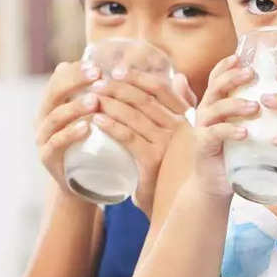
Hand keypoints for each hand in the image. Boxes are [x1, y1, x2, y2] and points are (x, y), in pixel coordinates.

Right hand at [35, 61, 102, 199]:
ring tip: (95, 100)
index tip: (99, 66)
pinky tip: (86, 127)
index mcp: (54, 102)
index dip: (77, 70)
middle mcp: (45, 117)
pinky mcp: (48, 158)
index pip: (60, 77)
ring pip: (55, 117)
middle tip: (97, 75)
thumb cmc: (95, 142)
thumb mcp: (97, 115)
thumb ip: (103, 93)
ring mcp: (44, 137)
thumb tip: (125, 67)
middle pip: (54, 92)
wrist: (86, 182)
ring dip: (75, 106)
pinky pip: (56, 143)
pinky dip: (70, 134)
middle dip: (75, 81)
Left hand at [88, 68, 195, 215]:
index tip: (117, 70)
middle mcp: (179, 128)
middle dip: (118, 88)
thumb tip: (178, 77)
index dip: (137, 77)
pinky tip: (97, 120)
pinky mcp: (153, 160)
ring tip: (91, 98)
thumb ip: (180, 106)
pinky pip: (128, 137)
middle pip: (144, 99)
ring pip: (134, 115)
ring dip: (110, 103)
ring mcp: (167, 144)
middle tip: (97, 83)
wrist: (174, 206)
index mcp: (185, 118)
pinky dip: (111, 125)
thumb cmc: (172, 167)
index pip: (160, 89)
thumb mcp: (179, 134)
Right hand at [191, 54, 259, 198]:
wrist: (215, 184)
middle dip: (233, 77)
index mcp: (215, 103)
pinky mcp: (204, 145)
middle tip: (252, 73)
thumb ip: (255, 112)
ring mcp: (203, 127)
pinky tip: (244, 133)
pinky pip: (215, 133)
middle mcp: (206, 111)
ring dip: (235, 104)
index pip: (217, 77)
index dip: (226, 65)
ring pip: (216, 108)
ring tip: (255, 106)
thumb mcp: (243, 127)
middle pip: (216, 87)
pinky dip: (230, 131)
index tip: (240, 56)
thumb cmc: (234, 153)